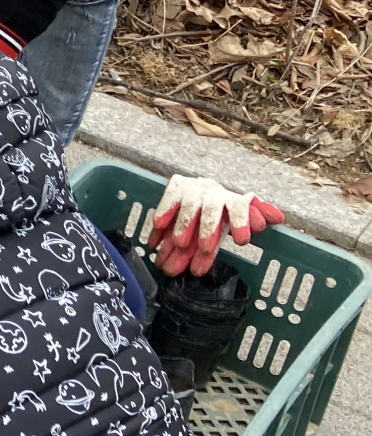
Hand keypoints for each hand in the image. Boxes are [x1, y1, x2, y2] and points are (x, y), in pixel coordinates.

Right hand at [147, 174, 285, 275]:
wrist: (202, 190)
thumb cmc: (224, 210)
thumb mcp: (243, 215)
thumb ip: (258, 216)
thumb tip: (279, 217)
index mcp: (234, 200)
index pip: (239, 207)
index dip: (242, 222)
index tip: (242, 242)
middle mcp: (214, 192)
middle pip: (212, 209)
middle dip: (208, 229)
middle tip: (205, 249)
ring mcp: (194, 188)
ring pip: (190, 206)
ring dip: (183, 226)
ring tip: (179, 245)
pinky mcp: (176, 186)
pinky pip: (169, 198)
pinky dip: (164, 212)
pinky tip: (156, 228)